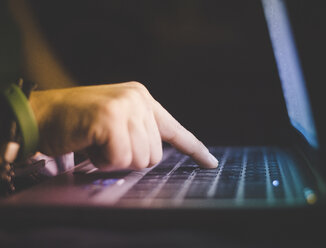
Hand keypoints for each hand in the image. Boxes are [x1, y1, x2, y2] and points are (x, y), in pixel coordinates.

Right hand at [29, 82, 217, 169]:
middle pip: (154, 155)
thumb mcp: (115, 122)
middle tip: (105, 144)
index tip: (211, 163)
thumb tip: (152, 157)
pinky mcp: (110, 118)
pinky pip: (120, 159)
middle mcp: (138, 98)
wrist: (41, 114)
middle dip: (128, 159)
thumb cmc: (78, 124)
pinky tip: (90, 144)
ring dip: (114, 160)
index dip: (194, 148)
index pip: (175, 129)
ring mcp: (125, 106)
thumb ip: (138, 133)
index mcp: (142, 99)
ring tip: (96, 142)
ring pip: (140, 159)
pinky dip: (103, 161)